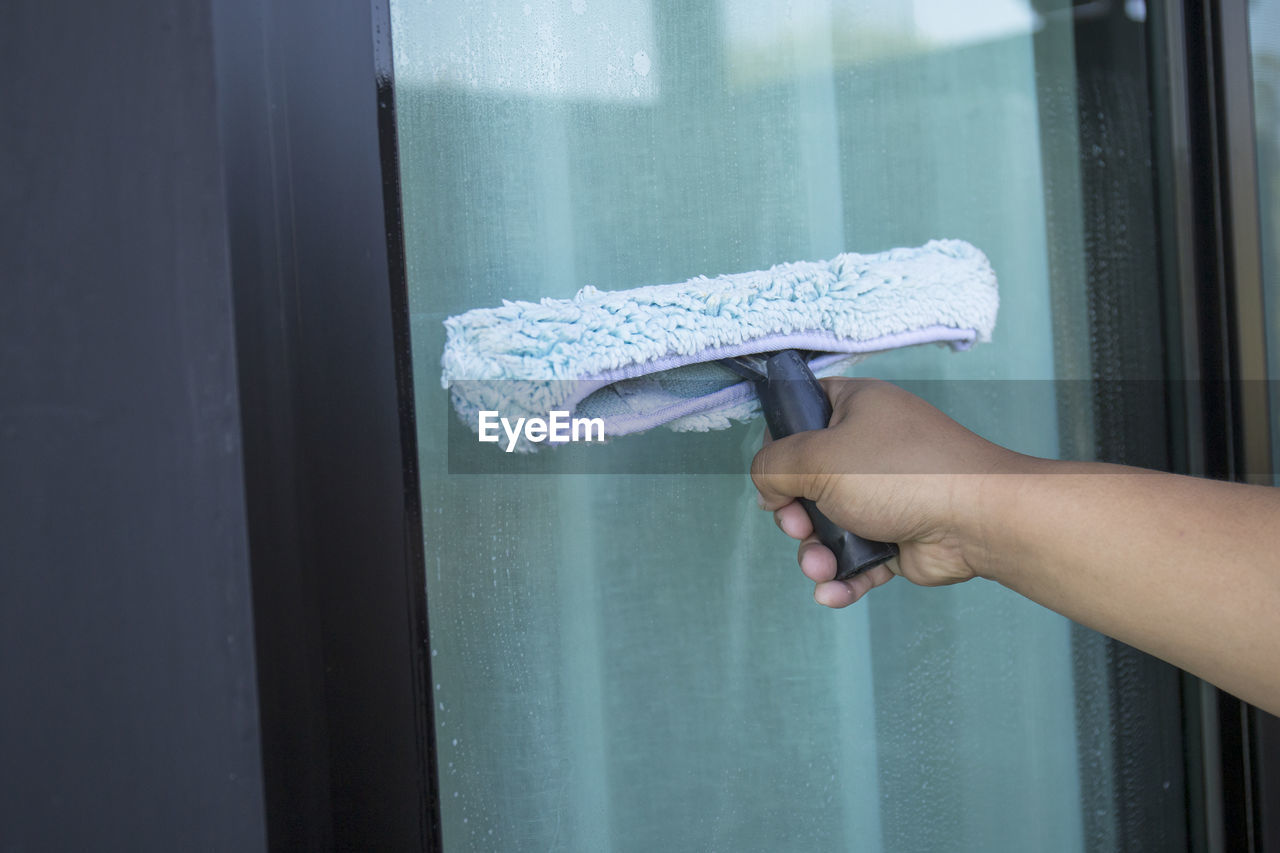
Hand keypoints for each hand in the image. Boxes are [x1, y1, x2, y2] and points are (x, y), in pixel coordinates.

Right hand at [750, 378, 1022, 606]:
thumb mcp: (818, 458)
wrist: (977, 519)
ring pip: (829, 526)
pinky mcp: (898, 535)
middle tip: (799, 527)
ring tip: (820, 567)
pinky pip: (858, 557)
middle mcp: (870, 446)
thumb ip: (773, 466)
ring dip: (815, 553)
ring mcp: (886, 493)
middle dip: (795, 515)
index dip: (780, 445)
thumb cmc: (900, 473)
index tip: (775, 475)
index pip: (802, 413)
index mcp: (855, 408)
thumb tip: (768, 488)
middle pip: (807, 482)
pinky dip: (843, 576)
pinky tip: (833, 591)